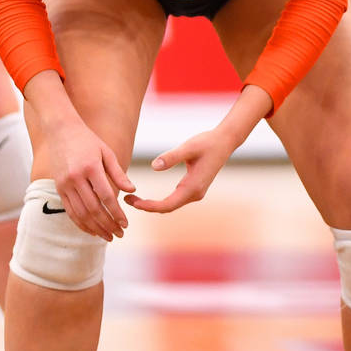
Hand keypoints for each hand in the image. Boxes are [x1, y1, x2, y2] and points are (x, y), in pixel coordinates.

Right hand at [42, 115, 135, 240]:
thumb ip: (118, 173)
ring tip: (107, 237)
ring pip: (80, 213)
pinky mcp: (59, 188)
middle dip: (107, 224)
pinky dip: (81, 224)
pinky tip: (91, 231)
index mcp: (90, 167)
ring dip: (95, 228)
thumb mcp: (106, 152)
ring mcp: (65, 184)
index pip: (106, 197)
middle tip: (119, 234)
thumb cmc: (87, 140)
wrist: (60, 130)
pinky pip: (70, 211)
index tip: (126, 223)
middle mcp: (75, 178)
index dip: (117, 213)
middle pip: (93, 209)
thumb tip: (132, 191)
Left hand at [127, 124, 242, 214]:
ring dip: (152, 205)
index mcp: (192, 188)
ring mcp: (195, 193)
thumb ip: (171, 157)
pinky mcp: (194, 188)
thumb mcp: (188, 147)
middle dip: (146, 207)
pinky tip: (147, 197)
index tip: (132, 202)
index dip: (148, 206)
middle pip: (167, 208)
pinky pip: (174, 200)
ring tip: (133, 199)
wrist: (224, 142)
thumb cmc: (207, 143)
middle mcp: (194, 194)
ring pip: (170, 205)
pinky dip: (160, 201)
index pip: (167, 205)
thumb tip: (154, 166)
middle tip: (126, 200)